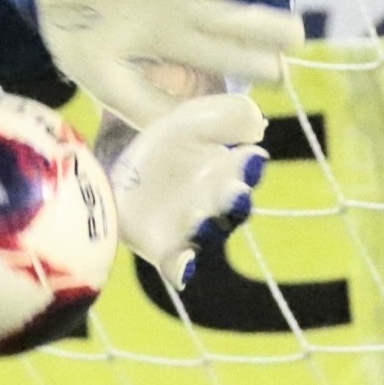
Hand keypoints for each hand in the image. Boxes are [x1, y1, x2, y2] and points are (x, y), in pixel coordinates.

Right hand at [26, 0, 296, 126]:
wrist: (41, 5)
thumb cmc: (84, 47)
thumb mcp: (115, 89)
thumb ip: (155, 110)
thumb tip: (211, 130)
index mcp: (182, 47)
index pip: (235, 58)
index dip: (263, 66)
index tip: (278, 74)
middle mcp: (187, 14)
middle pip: (242, 19)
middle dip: (272, 26)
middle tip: (294, 34)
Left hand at [108, 92, 268, 291]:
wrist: (126, 162)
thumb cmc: (172, 142)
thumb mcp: (193, 119)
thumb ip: (225, 116)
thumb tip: (256, 123)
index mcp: (229, 171)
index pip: (246, 171)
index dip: (250, 166)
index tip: (251, 157)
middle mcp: (216, 204)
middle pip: (232, 207)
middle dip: (234, 201)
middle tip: (235, 192)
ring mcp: (192, 228)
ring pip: (207, 234)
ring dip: (207, 228)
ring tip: (201, 219)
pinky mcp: (164, 248)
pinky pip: (177, 264)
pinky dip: (183, 268)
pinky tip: (184, 268)